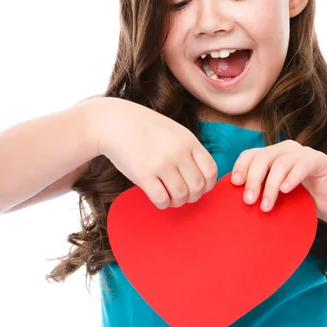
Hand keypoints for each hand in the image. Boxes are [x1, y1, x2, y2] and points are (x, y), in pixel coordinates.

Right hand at [94, 98, 217, 208]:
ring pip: (181, 195)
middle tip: (184, 195)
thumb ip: (190, 150)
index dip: (208, 184)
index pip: (211, 171)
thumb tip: (203, 177)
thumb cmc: (146, 129)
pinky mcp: (143, 174)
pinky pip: (162, 199)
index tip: (199, 187)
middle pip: (198, 186)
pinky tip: (159, 197)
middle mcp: (178, 152)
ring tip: (171, 197)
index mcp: (189, 141)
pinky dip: (163, 204)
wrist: (115, 123)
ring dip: (178, 202)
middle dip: (193, 196)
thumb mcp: (176, 131)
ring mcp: (161, 163)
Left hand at [230, 139, 326, 221]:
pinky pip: (302, 165)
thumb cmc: (301, 201)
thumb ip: (260, 191)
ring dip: (270, 186)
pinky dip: (291, 178)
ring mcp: (303, 153)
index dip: (240, 167)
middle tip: (248, 201)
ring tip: (266, 206)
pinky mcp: (319, 160)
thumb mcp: (276, 195)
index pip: (250, 154)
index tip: (234, 185)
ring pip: (280, 163)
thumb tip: (232, 202)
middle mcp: (286, 149)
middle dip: (253, 179)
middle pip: (262, 157)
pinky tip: (285, 191)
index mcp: (273, 155)